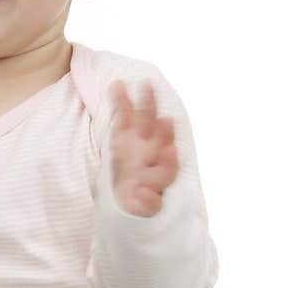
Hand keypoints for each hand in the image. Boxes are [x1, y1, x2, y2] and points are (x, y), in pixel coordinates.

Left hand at [106, 79, 178, 217]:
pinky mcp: (148, 204)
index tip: (142, 84)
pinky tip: (142, 193)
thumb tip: (117, 83)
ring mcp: (152, 181)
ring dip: (168, 162)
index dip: (143, 103)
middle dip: (164, 132)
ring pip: (165, 172)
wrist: (130, 204)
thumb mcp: (121, 139)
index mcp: (143, 142)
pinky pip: (151, 203)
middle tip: (166, 121)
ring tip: (169, 152)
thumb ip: (122, 112)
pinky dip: (148, 198)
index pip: (143, 120)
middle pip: (160, 145)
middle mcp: (151, 159)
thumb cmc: (128, 167)